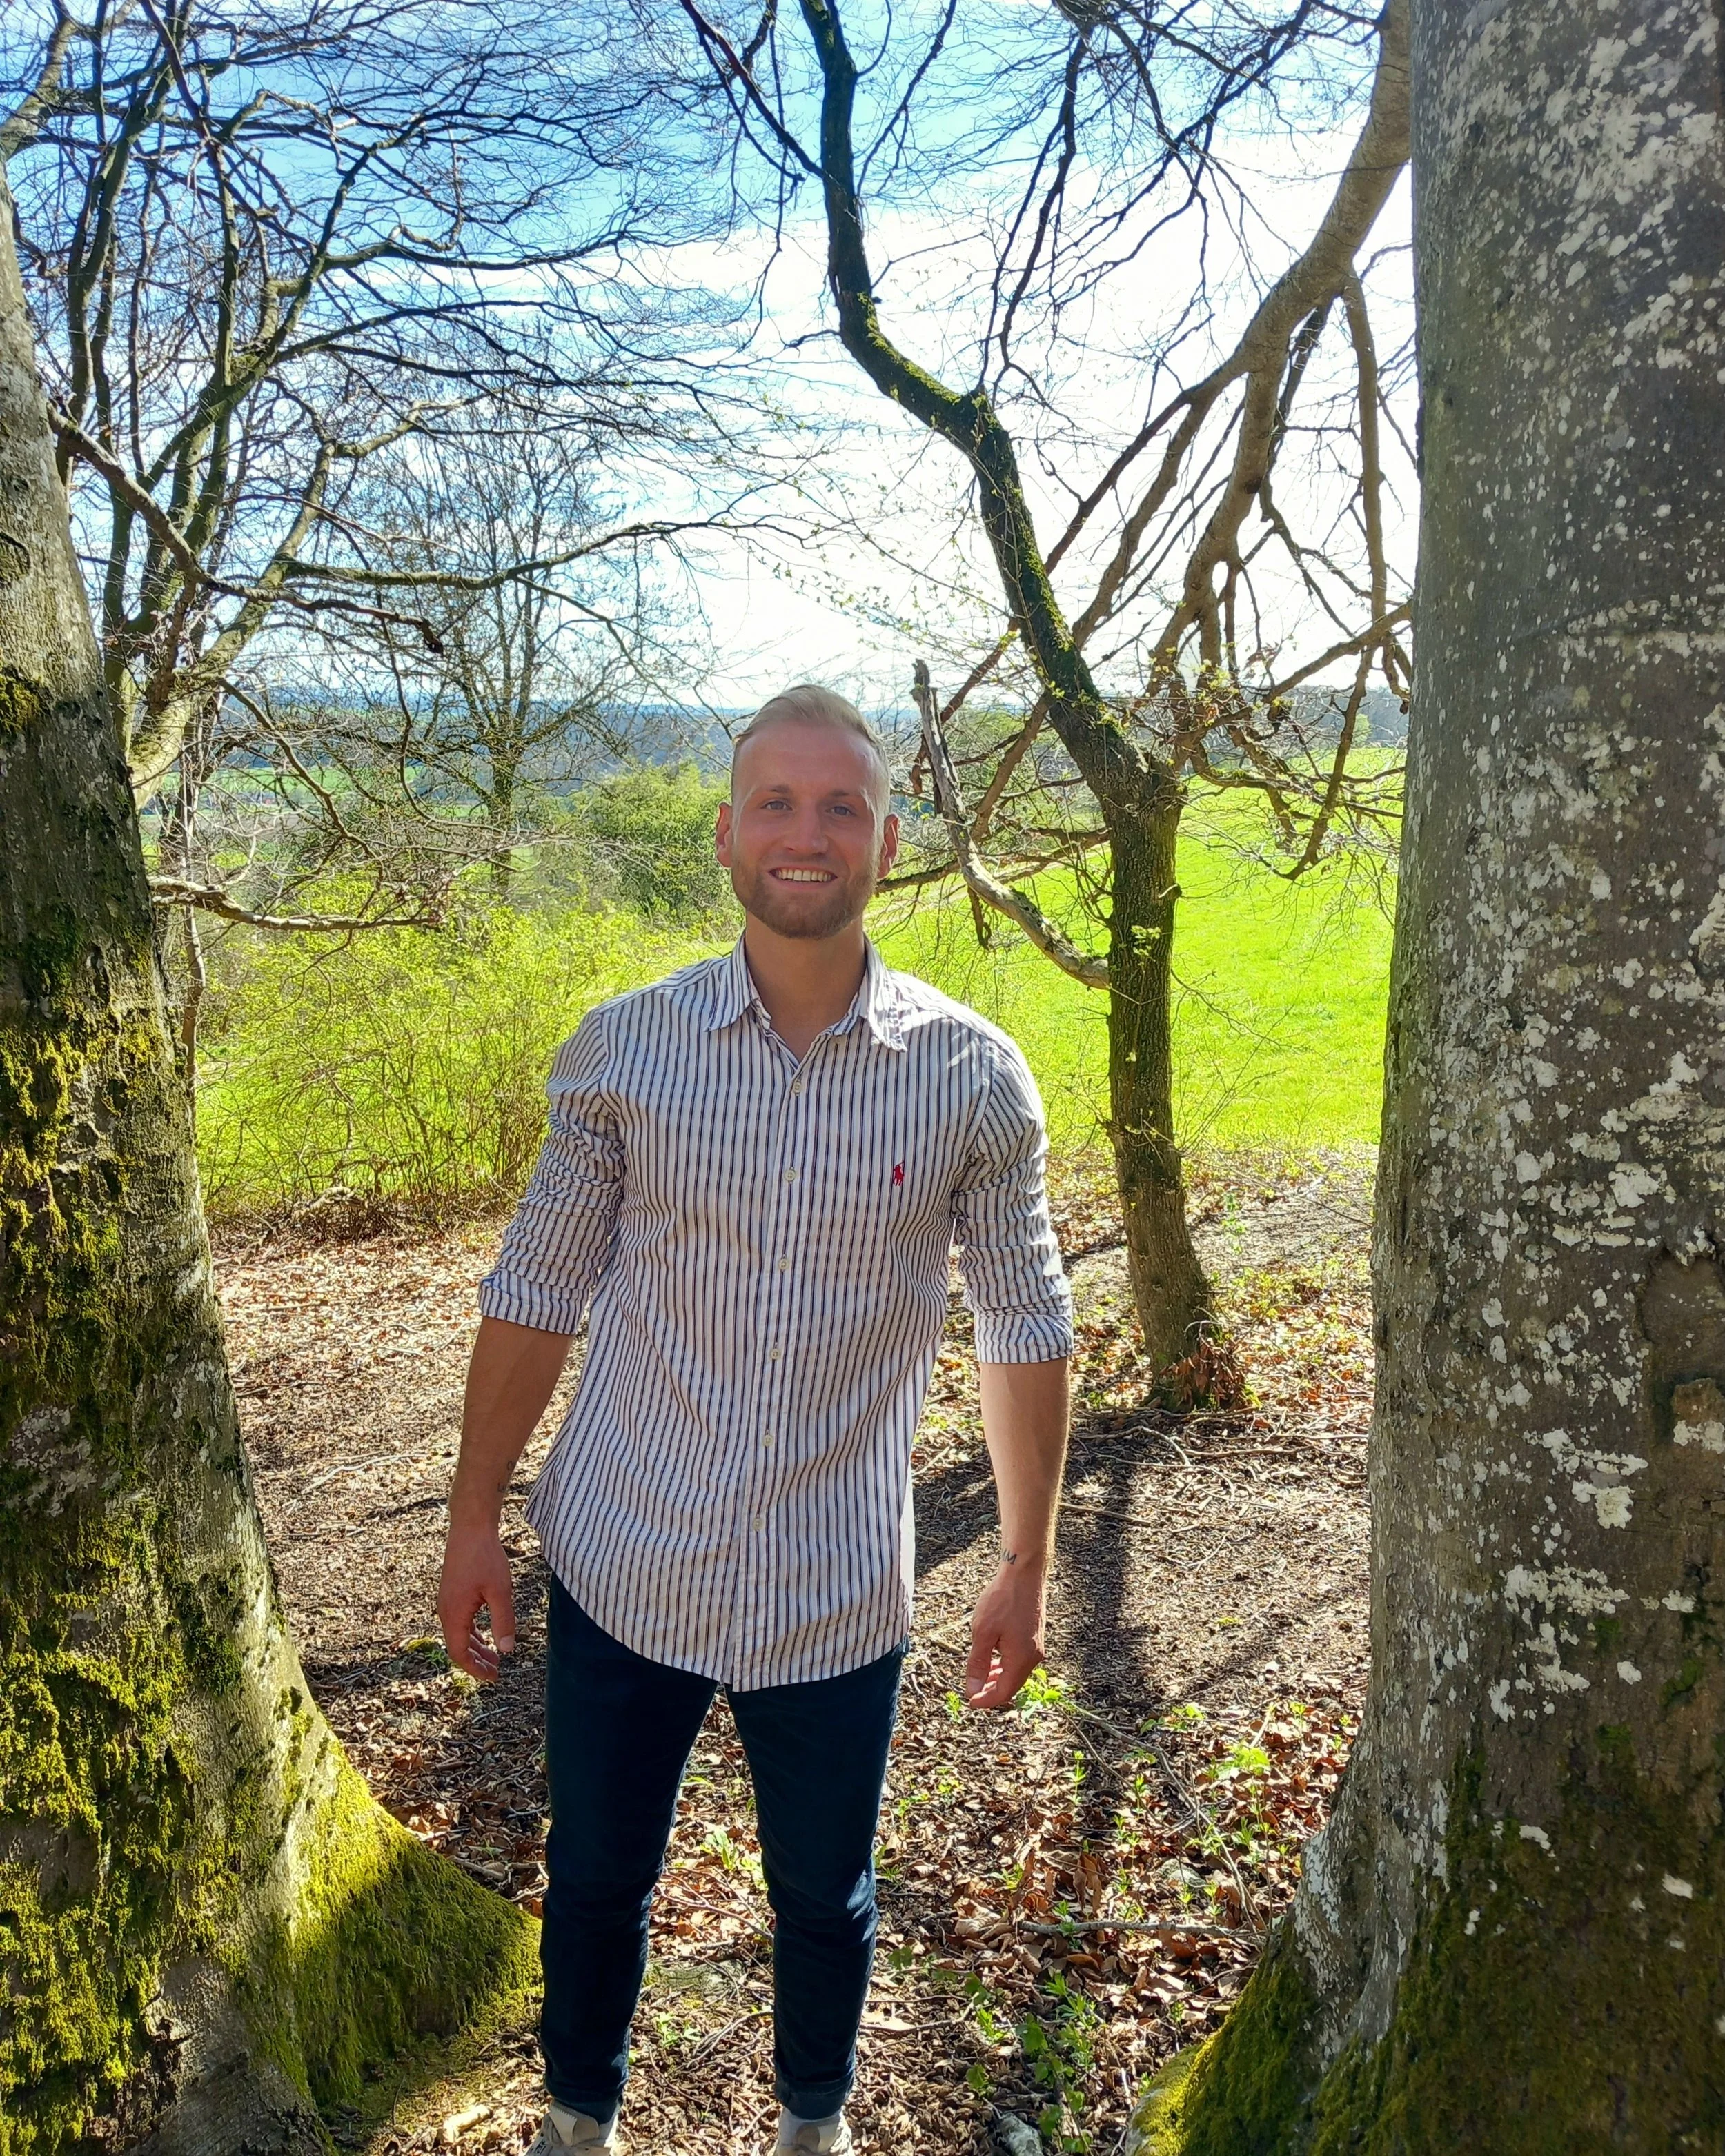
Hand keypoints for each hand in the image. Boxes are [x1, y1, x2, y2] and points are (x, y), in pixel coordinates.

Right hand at [438, 1515, 516, 1681]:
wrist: (470, 1528)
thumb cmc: (484, 1557)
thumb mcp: (500, 1591)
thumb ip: (503, 1621)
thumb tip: (507, 1650)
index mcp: (453, 1614)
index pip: (459, 1653)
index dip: (474, 1669)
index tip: (492, 1677)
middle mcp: (445, 1610)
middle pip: (458, 1646)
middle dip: (476, 1661)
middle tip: (497, 1672)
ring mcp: (447, 1601)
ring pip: (459, 1633)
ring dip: (476, 1647)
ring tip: (495, 1656)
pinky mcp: (452, 1592)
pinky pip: (460, 1621)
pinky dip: (472, 1632)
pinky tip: (485, 1635)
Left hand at [962, 1557, 1045, 1710]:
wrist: (1024, 1573)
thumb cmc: (1002, 1600)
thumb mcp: (983, 1633)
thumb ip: (978, 1664)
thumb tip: (973, 1690)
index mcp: (1021, 1659)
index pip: (1004, 1692)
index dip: (986, 1700)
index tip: (969, 1701)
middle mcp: (1033, 1657)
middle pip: (1012, 1685)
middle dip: (992, 1691)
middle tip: (972, 1690)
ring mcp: (1036, 1646)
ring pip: (1016, 1672)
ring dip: (998, 1678)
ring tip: (980, 1676)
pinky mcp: (1035, 1636)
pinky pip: (1020, 1660)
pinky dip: (1005, 1665)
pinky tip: (993, 1657)